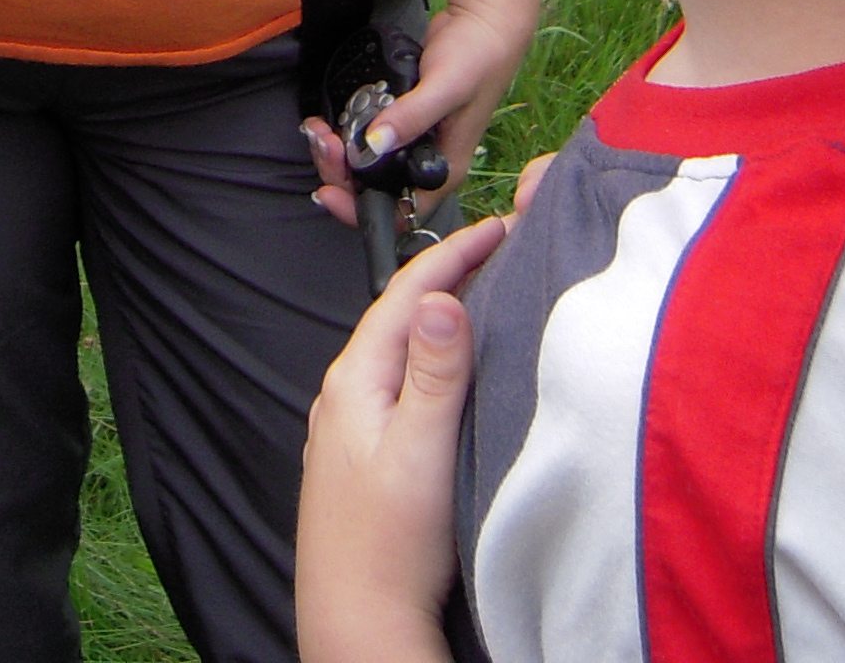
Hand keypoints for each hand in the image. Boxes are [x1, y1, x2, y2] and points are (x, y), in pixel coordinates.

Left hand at [296, 212, 509, 662]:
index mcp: (355, 380)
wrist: (355, 619)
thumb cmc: (391, 543)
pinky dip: (429, 362)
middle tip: (501, 249)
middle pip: (400, 315)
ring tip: (485, 296)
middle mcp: (343, 394)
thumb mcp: (421, 450)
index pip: (407, 293)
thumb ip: (435, 375)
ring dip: (439, 319)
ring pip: (399, 351)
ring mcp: (348, 427)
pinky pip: (397, 385)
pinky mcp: (360, 457)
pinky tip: (451, 375)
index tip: (501, 225)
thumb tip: (444, 297)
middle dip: (449, 275)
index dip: (454, 252)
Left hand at [300, 0, 535, 224]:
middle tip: (322, 140)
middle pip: (373, 189)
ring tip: (319, 129)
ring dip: (336, 152)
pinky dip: (343, 131)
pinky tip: (329, 117)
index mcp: (442, 170)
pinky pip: (365, 135)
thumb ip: (413, 116)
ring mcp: (411, 140)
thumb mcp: (446, 88)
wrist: (483, 20)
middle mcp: (424, 161)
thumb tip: (376, 143)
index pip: (399, 212)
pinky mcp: (399, 118)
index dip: (359, 209)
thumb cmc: (478, 57)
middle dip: (339, 172)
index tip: (328, 190)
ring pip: (365, 164)